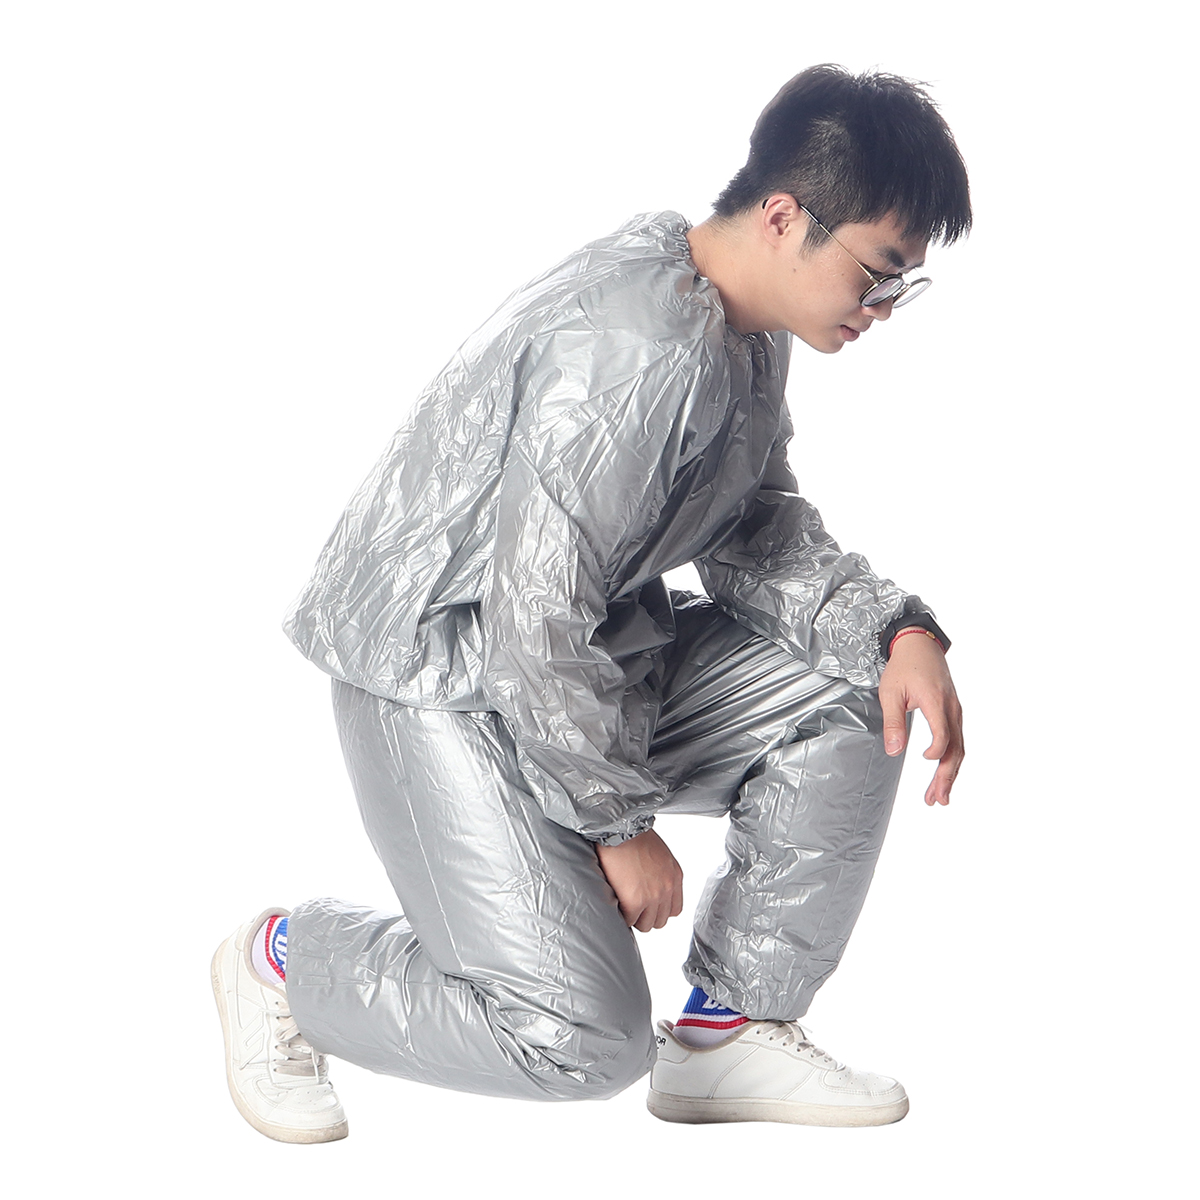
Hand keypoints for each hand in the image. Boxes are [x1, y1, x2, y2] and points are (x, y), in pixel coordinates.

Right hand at [595, 828, 683, 931]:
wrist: (619, 828)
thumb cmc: (634, 835)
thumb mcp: (659, 854)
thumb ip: (661, 873)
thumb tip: (651, 887)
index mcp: (674, 876)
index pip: (674, 909)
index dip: (658, 910)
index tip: (647, 905)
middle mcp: (667, 888)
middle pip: (661, 920)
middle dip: (646, 915)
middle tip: (632, 905)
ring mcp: (652, 896)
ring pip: (646, 924)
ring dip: (634, 918)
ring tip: (623, 904)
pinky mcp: (635, 901)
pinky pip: (629, 921)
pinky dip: (621, 915)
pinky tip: (616, 902)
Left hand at [878, 631, 963, 806]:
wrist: (919, 644)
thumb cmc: (904, 666)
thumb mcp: (891, 692)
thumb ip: (893, 722)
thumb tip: (894, 751)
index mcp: (936, 701)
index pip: (944, 734)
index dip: (936, 751)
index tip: (924, 759)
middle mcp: (951, 708)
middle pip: (956, 749)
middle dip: (947, 776)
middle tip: (937, 799)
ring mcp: (955, 711)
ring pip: (959, 748)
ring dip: (951, 773)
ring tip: (940, 796)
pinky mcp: (954, 712)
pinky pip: (958, 740)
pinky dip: (953, 760)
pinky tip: (944, 774)